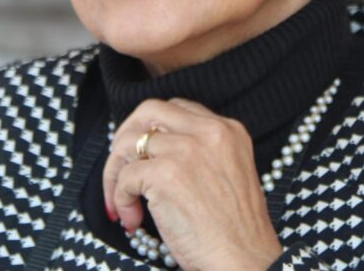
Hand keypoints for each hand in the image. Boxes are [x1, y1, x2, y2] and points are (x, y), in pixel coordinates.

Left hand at [103, 98, 282, 270]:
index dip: (153, 131)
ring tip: (125, 202)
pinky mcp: (166, 173)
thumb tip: (150, 153)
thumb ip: (199, 154)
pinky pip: (125, 177)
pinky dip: (119, 199)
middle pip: (148, 111)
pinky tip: (132, 219)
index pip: (177, 109)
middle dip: (126, 137)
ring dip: (117, 174)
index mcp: (228, 130)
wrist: (246, 262)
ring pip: (129, 143)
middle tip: (120, 168)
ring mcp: (186, 149)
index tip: (144, 157)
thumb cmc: (236, 233)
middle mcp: (209, 131)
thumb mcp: (228, 174)